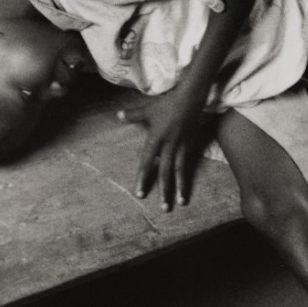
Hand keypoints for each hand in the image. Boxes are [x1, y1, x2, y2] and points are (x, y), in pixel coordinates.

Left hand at [117, 83, 206, 210]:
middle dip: (164, 191)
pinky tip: (186, 188)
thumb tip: (117, 115)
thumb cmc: (166, 104)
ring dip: (179, 188)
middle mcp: (168, 146)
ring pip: (179, 171)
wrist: (190, 98)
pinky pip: (187, 164)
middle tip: (163, 208)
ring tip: (181, 203)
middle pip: (165, 172)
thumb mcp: (148, 110)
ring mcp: (181, 147)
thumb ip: (132, 115)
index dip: (143, 177)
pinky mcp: (190, 145)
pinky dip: (186, 177)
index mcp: (155, 139)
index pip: (147, 162)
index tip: (140, 193)